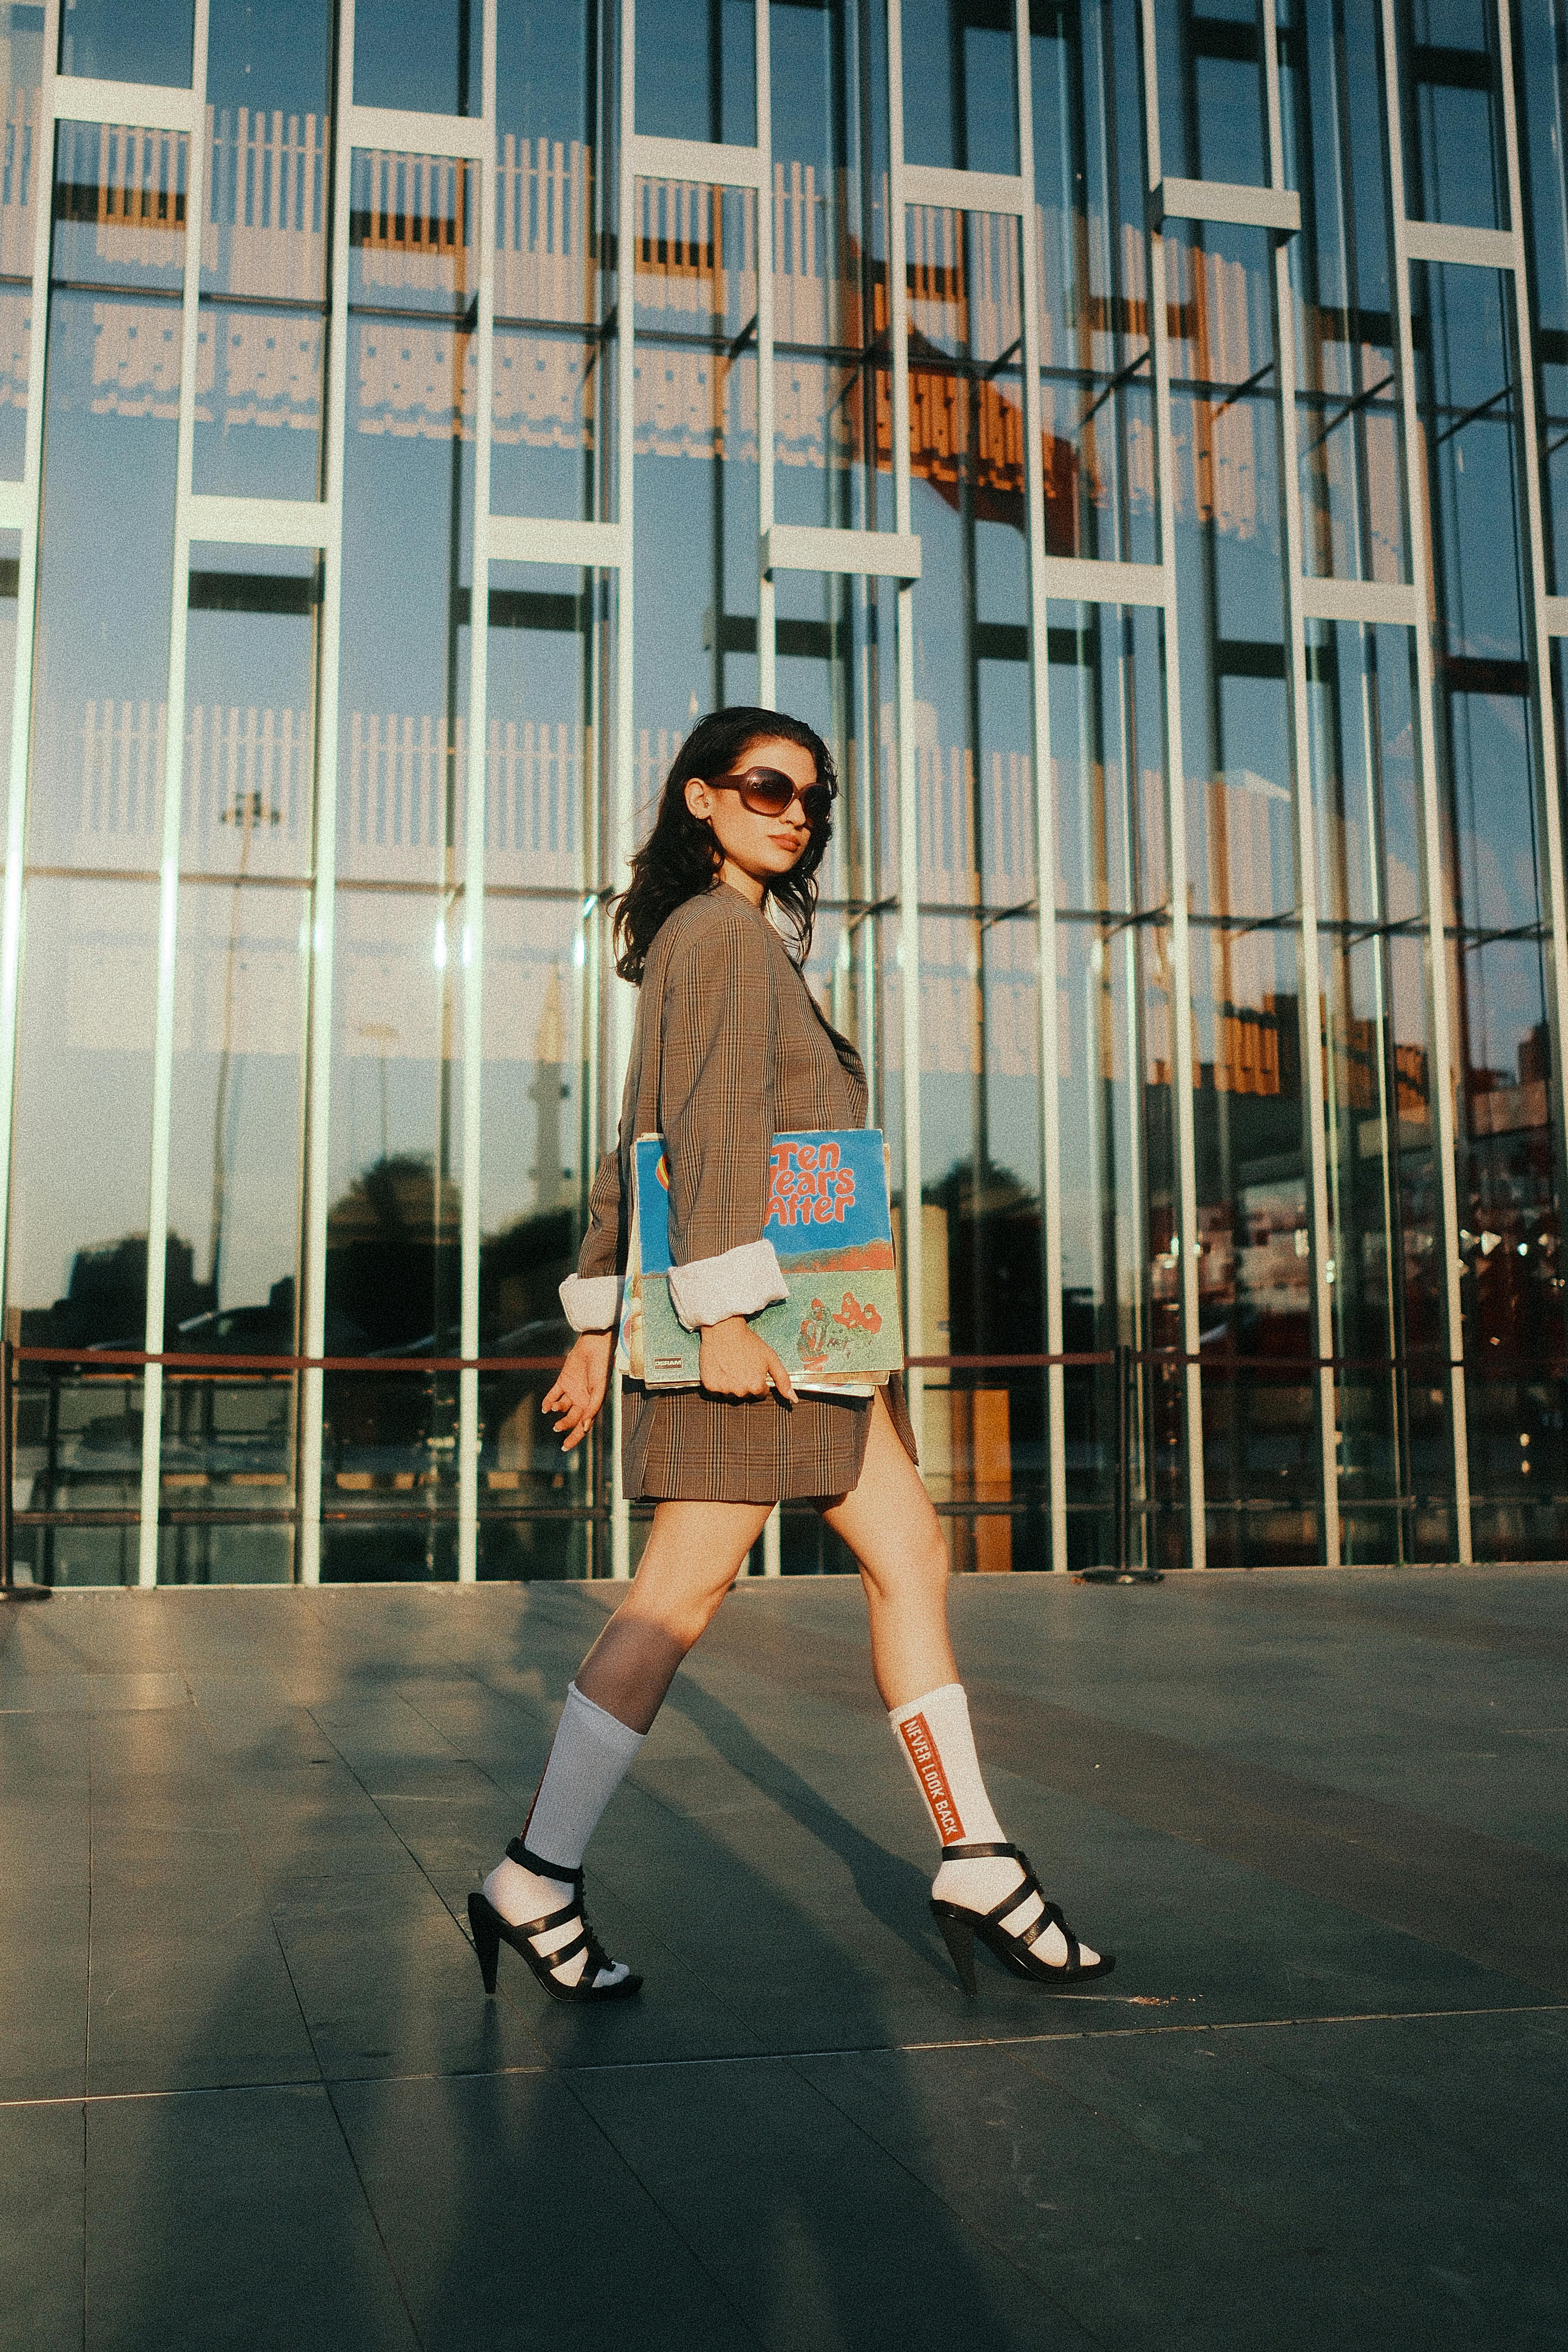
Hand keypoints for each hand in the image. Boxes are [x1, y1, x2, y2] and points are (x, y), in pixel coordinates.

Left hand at [542, 1330, 612, 1451]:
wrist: (594, 1345)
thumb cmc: (601, 1367)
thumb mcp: (599, 1389)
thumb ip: (592, 1407)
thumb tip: (585, 1426)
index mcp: (592, 1404)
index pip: (583, 1426)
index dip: (575, 1437)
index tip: (564, 1448)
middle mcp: (582, 1399)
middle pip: (571, 1418)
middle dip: (564, 1424)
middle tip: (556, 1427)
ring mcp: (572, 1390)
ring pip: (561, 1407)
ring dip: (557, 1410)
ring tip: (554, 1408)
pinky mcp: (563, 1381)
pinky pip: (554, 1394)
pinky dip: (548, 1401)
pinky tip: (545, 1407)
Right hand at [698, 1315, 795, 1402]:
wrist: (724, 1330)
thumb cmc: (749, 1343)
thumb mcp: (771, 1359)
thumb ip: (783, 1380)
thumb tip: (793, 1400)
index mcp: (756, 1387)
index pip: (761, 1393)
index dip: (759, 1380)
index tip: (754, 1367)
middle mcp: (740, 1392)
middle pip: (746, 1394)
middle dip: (746, 1383)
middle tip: (742, 1365)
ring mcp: (724, 1390)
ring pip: (731, 1393)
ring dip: (732, 1383)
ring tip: (731, 1365)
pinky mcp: (709, 1386)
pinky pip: (716, 1390)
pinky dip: (718, 1381)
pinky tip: (721, 1367)